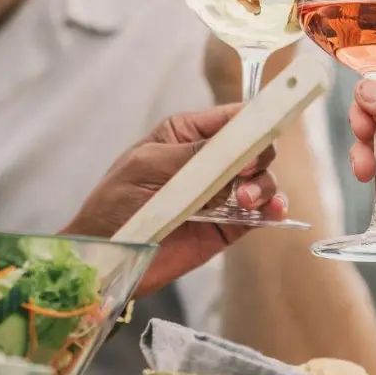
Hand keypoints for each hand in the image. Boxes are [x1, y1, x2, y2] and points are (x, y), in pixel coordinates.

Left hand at [62, 103, 287, 295]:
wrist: (103, 255)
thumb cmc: (114, 202)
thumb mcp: (148, 166)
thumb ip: (194, 155)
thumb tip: (239, 147)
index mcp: (188, 135)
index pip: (232, 118)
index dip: (254, 121)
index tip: (262, 134)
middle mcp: (209, 161)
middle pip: (255, 148)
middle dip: (259, 157)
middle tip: (245, 175)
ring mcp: (220, 194)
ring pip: (261, 180)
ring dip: (264, 186)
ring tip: (246, 200)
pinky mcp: (226, 225)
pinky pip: (258, 214)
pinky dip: (271, 211)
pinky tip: (272, 212)